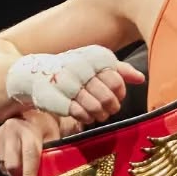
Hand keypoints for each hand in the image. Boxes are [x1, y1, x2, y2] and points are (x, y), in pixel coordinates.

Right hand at [0, 113, 63, 175]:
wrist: (29, 111)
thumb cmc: (44, 126)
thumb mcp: (54, 136)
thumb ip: (53, 154)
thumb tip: (55, 174)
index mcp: (28, 130)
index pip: (29, 156)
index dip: (29, 175)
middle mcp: (11, 131)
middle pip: (12, 164)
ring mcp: (0, 135)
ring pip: (4, 165)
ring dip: (14, 173)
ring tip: (24, 171)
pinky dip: (7, 168)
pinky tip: (17, 161)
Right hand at [6, 45, 144, 125]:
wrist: (35, 73)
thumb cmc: (72, 70)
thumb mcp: (95, 64)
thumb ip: (119, 70)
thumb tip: (140, 78)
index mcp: (92, 57)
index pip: (116, 81)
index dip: (119, 92)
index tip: (115, 94)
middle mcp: (80, 69)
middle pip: (109, 97)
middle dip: (112, 107)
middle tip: (108, 108)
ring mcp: (68, 84)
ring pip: (97, 108)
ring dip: (100, 114)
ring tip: (97, 113)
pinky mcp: (58, 99)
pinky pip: (81, 115)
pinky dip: (87, 118)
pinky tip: (85, 115)